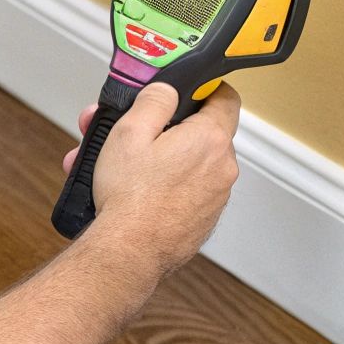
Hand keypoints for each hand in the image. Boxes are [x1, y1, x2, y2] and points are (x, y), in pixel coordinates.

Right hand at [60, 82, 241, 274]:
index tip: (183, 93)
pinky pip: (187, 190)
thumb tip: (167, 89)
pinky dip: (165, 185)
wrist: (128, 254)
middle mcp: (222, 167)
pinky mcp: (203, 218)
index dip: (203, 90)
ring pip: (189, 163)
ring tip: (117, 165)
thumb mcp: (130, 131)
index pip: (226, 98)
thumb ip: (155, 100)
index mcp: (210, 139)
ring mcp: (215, 196)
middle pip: (201, 132)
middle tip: (133, 130)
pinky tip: (133, 190)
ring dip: (160, 159)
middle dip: (166, 128)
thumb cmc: (129, 198)